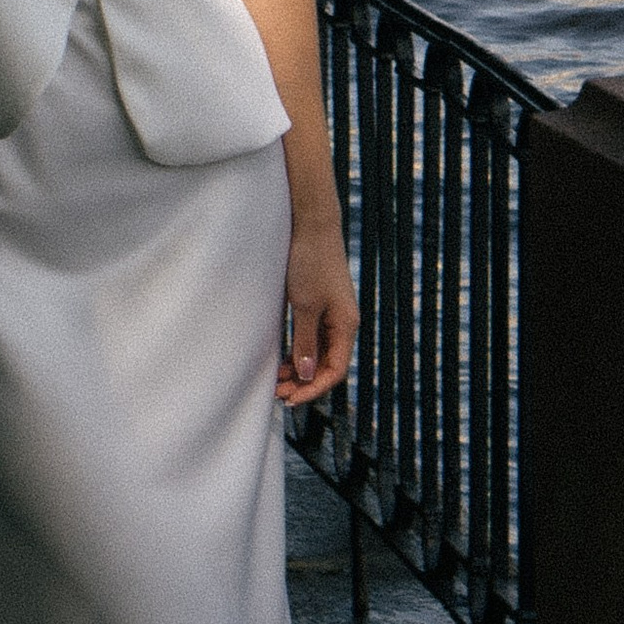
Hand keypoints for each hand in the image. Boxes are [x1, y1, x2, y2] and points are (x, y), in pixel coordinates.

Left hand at [277, 214, 356, 407]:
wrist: (311, 225)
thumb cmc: (310, 262)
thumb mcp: (304, 306)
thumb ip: (305, 342)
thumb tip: (306, 375)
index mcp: (346, 325)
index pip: (335, 370)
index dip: (313, 389)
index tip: (289, 399)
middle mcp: (343, 323)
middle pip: (328, 365)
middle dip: (305, 382)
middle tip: (278, 392)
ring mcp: (333, 314)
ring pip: (319, 353)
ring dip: (300, 369)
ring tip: (277, 379)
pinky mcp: (321, 305)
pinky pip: (314, 338)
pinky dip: (300, 352)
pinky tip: (284, 359)